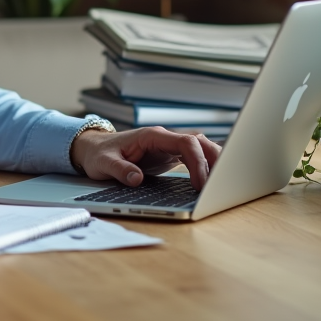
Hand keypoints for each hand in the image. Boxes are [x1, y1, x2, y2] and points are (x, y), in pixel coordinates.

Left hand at [71, 127, 221, 190]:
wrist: (94, 148)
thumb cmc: (99, 154)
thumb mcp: (104, 163)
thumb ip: (120, 169)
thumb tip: (136, 179)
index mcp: (152, 136)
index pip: (185, 142)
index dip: (197, 162)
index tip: (200, 183)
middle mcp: (164, 138)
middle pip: (199, 142)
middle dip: (215, 160)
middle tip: (221, 184)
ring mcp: (169, 146)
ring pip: (200, 148)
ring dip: (215, 162)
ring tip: (226, 182)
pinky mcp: (170, 156)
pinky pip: (195, 157)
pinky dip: (207, 166)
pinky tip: (215, 179)